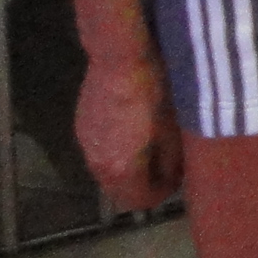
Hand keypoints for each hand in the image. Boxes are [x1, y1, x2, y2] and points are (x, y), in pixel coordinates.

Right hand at [74, 49, 182, 209]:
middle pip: (118, 192)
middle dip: (142, 186)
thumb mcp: (172, 126)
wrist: (118, 57)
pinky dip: (114, 151)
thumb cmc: (152, 91)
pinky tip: (129, 131)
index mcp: (121, 168)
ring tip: (148, 148)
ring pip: (106, 173)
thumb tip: (173, 174)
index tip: (177, 179)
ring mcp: (85, 144)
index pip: (139, 200)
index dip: (161, 193)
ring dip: (126, 169)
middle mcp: (97, 163)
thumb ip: (171, 159)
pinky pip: (98, 151)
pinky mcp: (81, 126)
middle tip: (164, 168)